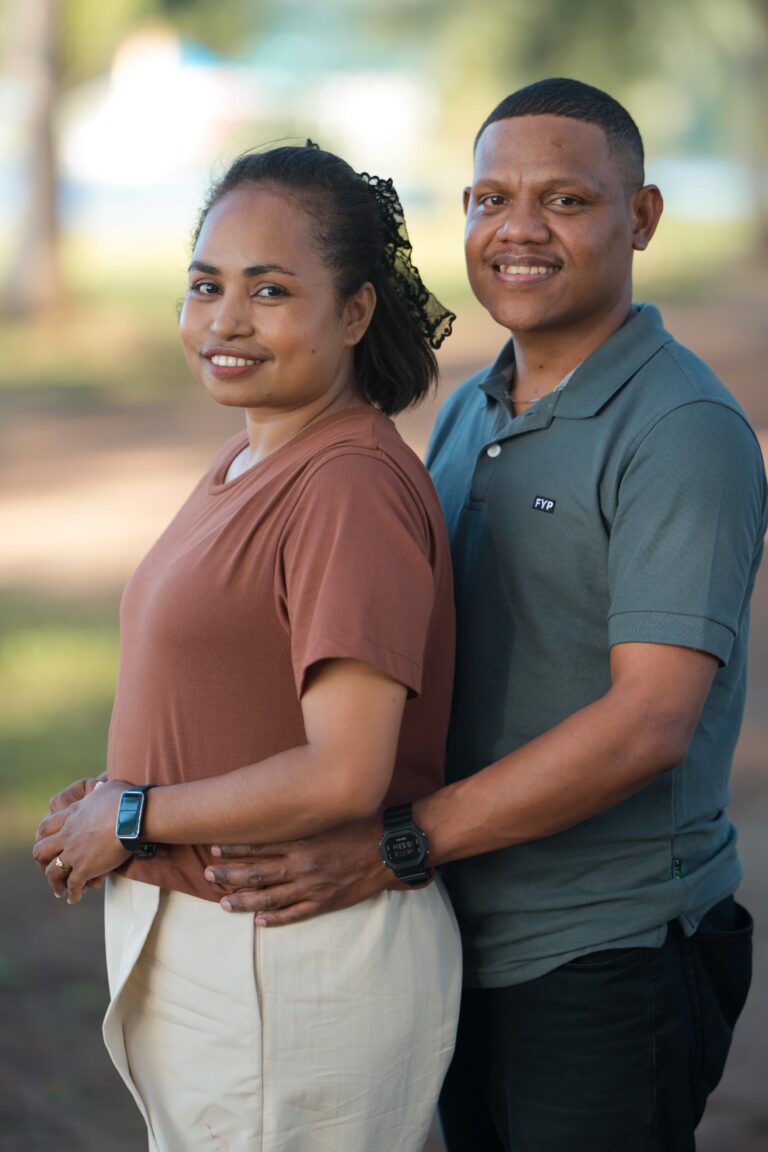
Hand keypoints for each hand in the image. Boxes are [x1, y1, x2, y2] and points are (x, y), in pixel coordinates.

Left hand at [33, 779, 130, 903]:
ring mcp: (74, 853)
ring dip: (54, 883)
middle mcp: (67, 835)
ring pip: (52, 872)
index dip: (42, 838)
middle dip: (42, 863)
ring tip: (59, 891)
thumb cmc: (126, 799)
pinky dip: (72, 893)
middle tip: (48, 870)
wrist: (134, 816)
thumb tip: (101, 787)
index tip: (48, 846)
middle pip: (40, 851)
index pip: (45, 828)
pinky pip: (72, 885)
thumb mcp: (105, 790)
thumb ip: (97, 792)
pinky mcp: (84, 868)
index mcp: (71, 815)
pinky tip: (75, 898)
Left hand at [203, 816, 407, 925]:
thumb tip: (281, 812)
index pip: (260, 847)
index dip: (236, 850)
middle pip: (258, 874)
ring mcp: (312, 888)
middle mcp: (302, 866)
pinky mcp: (325, 903)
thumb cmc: (360, 827)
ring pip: (270, 898)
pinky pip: (295, 914)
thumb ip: (304, 820)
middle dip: (230, 875)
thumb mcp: (328, 817)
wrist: (387, 850)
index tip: (215, 849)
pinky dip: (275, 919)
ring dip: (244, 901)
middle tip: (209, 875)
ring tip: (224, 903)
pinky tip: (259, 922)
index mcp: (302, 843)